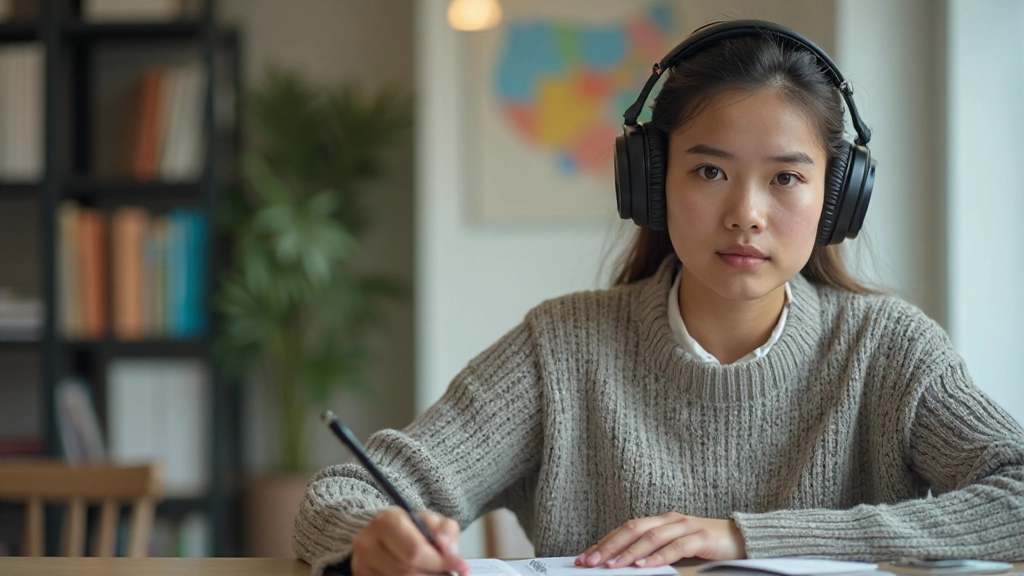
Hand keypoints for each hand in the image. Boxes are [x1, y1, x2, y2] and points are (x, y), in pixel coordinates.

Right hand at [351, 507, 469, 575]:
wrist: (384, 535)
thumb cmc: (411, 529)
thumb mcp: (432, 522)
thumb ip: (445, 531)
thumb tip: (447, 547)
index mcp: (386, 521)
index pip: (415, 551)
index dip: (440, 562)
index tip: (461, 567)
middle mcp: (367, 542)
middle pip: (407, 571)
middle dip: (432, 574)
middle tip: (446, 573)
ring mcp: (361, 563)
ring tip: (431, 572)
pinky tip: (419, 575)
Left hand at [574, 512, 745, 568]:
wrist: (743, 538)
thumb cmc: (707, 545)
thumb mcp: (675, 548)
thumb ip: (653, 553)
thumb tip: (625, 567)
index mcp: (660, 521)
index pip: (625, 529)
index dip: (604, 542)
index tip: (585, 557)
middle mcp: (669, 520)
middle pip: (632, 529)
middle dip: (609, 546)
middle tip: (590, 561)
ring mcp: (685, 526)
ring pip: (650, 537)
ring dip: (629, 553)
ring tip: (612, 566)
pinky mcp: (701, 537)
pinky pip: (676, 546)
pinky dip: (658, 557)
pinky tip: (645, 566)